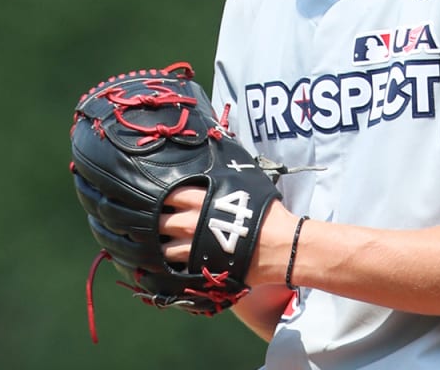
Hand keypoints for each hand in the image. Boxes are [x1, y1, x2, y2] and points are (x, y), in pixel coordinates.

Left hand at [159, 186, 295, 284]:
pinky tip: (175, 265)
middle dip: (158, 223)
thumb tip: (221, 171)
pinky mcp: (199, 267)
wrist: (281, 246)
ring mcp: (193, 246)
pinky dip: (173, 267)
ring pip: (163, 248)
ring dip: (162, 248)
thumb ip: (227, 180)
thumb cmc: (269, 216)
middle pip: (160, 221)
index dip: (164, 199)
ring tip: (165, 248)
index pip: (168, 195)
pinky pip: (176, 268)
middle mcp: (192, 221)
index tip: (164, 203)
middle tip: (161, 226)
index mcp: (201, 199)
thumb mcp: (249, 186)